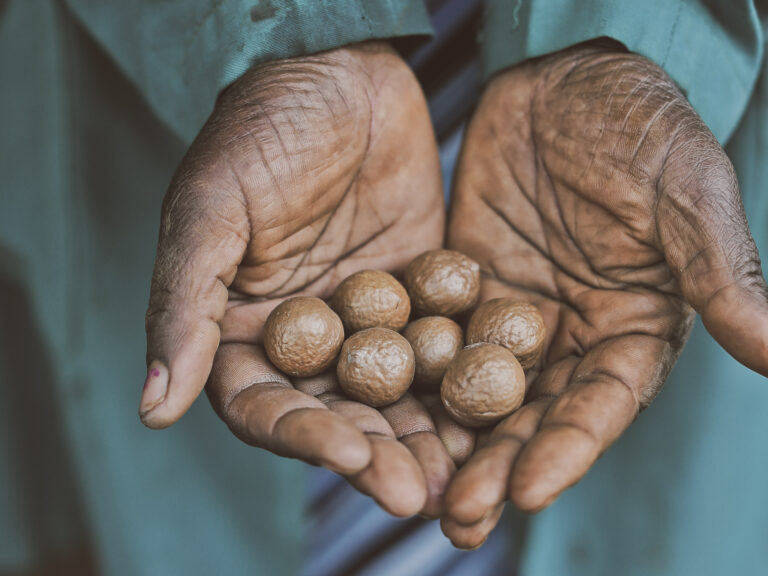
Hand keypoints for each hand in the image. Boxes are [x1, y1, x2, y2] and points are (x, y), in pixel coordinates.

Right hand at [140, 42, 471, 516]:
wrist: (341, 72)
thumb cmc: (261, 129)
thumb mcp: (212, 209)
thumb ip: (185, 305)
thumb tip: (154, 408)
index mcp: (241, 327)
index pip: (264, 404)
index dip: (303, 437)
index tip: (349, 459)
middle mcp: (304, 336)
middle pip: (336, 413)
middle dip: (376, 455)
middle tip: (420, 495)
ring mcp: (366, 319)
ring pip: (393, 393)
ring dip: (425, 436)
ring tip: (464, 478)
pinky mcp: (418, 293)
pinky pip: (440, 343)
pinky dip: (464, 378)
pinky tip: (498, 410)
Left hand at [441, 40, 767, 545]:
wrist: (569, 82)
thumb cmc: (641, 127)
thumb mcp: (684, 192)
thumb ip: (717, 272)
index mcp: (630, 328)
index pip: (602, 402)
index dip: (570, 447)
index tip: (529, 490)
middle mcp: (567, 335)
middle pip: (532, 414)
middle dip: (497, 468)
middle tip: (456, 520)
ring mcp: (509, 315)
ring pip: (476, 389)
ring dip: (448, 441)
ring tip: (413, 495)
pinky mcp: (461, 286)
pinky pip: (432, 335)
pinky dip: (408, 372)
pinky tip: (375, 409)